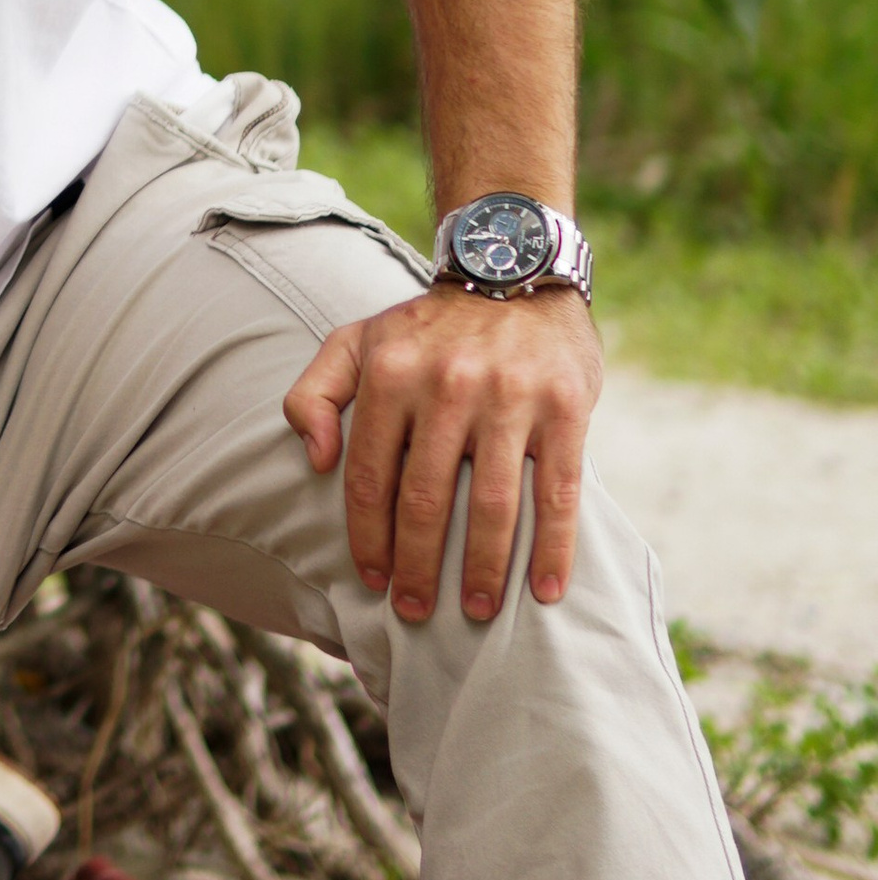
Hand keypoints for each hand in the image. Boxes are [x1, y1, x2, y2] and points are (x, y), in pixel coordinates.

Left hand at [284, 281, 600, 622]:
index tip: (372, 580)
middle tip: (416, 611)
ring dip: (482, 570)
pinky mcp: (564, 408)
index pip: (368, 475)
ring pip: (491, 505)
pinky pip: (558, 492)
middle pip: (426, 500)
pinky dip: (553, 548)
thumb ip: (313, 393)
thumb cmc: (426, 326)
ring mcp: (510, 397)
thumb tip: (315, 459)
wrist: (512, 267)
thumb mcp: (355, 340)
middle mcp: (447, 384)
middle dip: (418, 567)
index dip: (367, 536)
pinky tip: (546, 591)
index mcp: (389, 372)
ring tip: (476, 612)